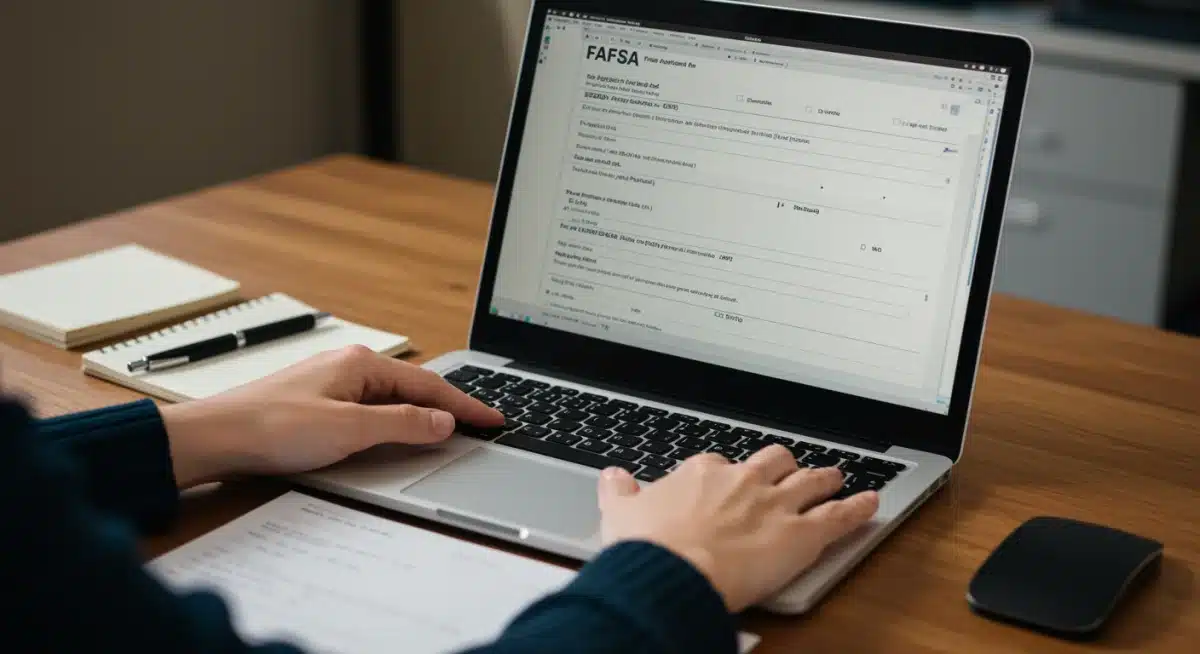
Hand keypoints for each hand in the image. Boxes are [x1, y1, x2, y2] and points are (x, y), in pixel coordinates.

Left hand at [160, 346, 502, 487]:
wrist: (215, 437)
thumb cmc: (273, 427)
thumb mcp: (349, 430)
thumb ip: (402, 425)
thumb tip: (443, 421)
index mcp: (362, 364)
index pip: (429, 386)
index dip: (466, 405)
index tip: (494, 419)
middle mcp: (350, 366)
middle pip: (413, 388)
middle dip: (448, 406)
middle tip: (481, 424)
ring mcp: (332, 383)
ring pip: (391, 398)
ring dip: (420, 415)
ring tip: (449, 430)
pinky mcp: (318, 402)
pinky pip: (370, 407)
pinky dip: (393, 421)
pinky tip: (397, 433)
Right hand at [597, 445, 878, 611]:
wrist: (674, 568)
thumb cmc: (648, 545)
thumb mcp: (619, 513)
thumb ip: (618, 492)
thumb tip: (611, 478)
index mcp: (701, 473)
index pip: (720, 464)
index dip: (727, 474)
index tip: (726, 482)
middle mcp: (743, 480)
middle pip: (771, 461)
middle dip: (781, 466)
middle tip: (787, 471)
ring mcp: (775, 504)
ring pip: (809, 480)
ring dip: (825, 478)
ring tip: (836, 477)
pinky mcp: (802, 533)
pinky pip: (839, 515)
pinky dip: (858, 508)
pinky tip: (871, 503)